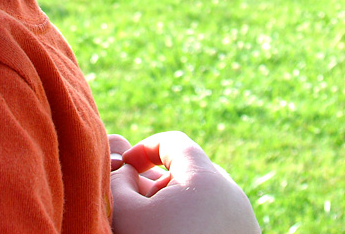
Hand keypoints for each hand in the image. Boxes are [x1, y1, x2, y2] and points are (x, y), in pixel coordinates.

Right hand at [110, 131, 259, 233]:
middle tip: (140, 206)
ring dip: (178, 206)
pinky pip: (219, 219)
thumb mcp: (127, 212)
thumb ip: (120, 179)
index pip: (173, 142)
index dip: (145, 149)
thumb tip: (126, 168)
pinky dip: (197, 224)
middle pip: (191, 170)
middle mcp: (232, 194)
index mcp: (206, 177)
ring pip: (206, 197)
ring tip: (158, 229)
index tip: (126, 169)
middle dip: (161, 182)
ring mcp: (245, 222)